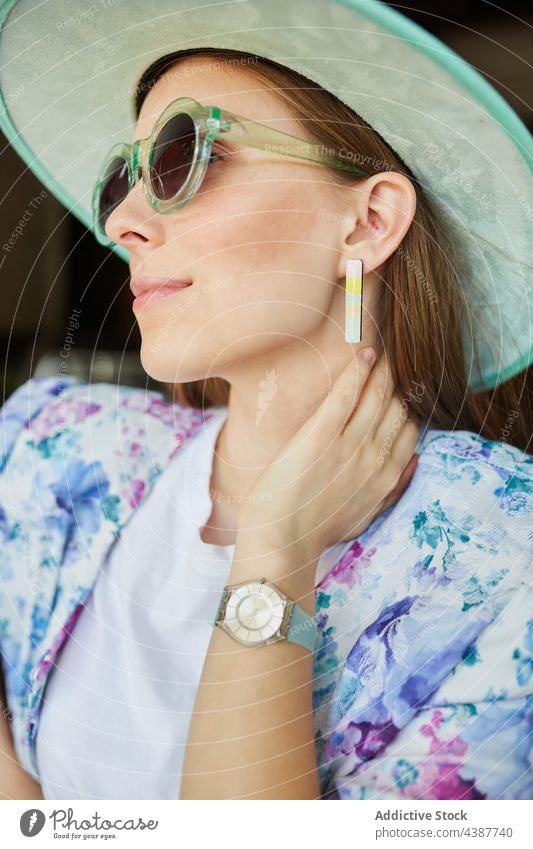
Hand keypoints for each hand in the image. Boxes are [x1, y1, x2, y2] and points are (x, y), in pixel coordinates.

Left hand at [237, 349, 420, 561]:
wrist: (282, 541)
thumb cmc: (318, 530)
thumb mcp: (366, 515)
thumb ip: (394, 488)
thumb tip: (416, 461)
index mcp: (386, 477)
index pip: (411, 429)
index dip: (408, 406)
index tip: (402, 390)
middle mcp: (375, 457)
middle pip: (397, 408)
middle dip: (399, 382)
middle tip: (396, 360)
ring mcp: (349, 445)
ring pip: (377, 396)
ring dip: (382, 370)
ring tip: (381, 351)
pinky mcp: (320, 436)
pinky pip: (346, 395)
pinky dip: (358, 372)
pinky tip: (365, 354)